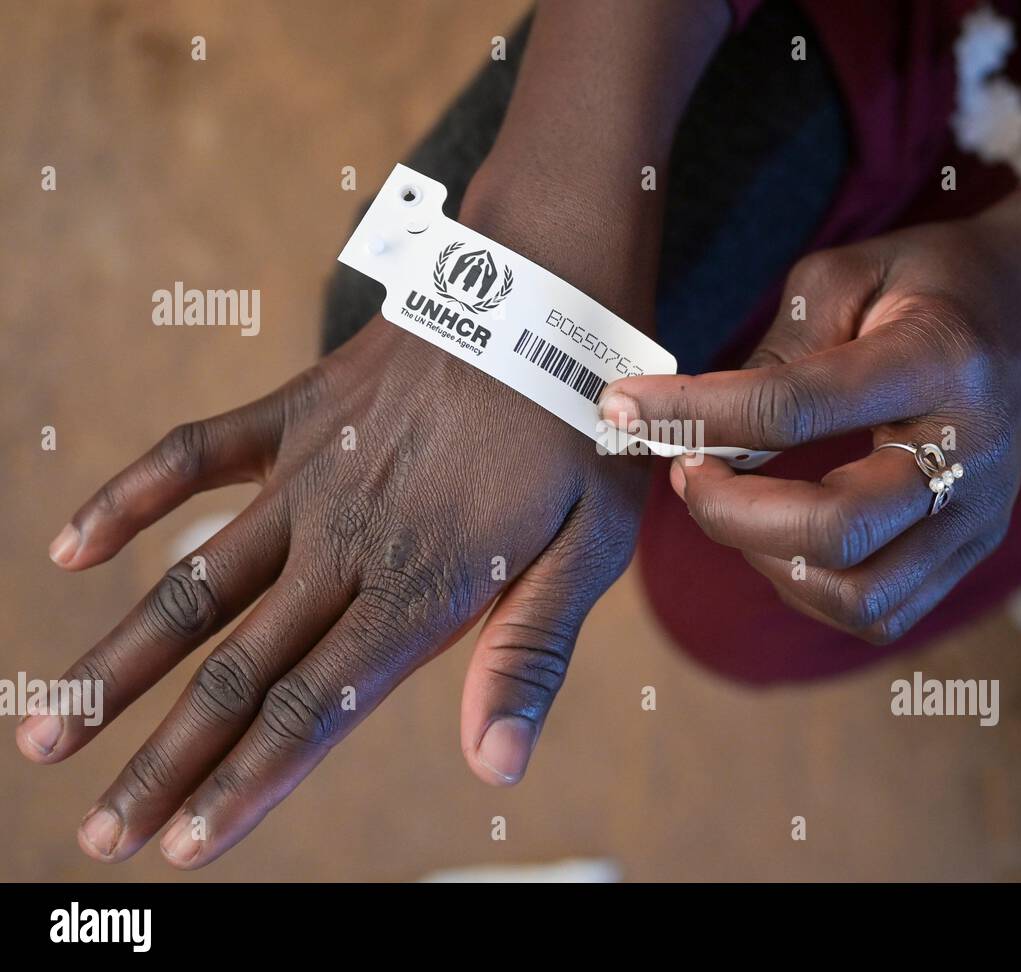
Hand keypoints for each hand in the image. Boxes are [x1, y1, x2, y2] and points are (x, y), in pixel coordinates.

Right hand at [18, 190, 649, 867]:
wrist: (544, 296)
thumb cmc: (578, 434)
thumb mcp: (589, 549)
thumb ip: (531, 651)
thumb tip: (496, 767)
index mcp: (422, 586)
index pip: (317, 709)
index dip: (248, 784)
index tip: (184, 847)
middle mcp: (347, 542)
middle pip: (239, 671)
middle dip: (163, 762)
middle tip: (98, 835)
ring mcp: (308, 476)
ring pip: (193, 585)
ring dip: (116, 663)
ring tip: (45, 731)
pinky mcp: (290, 416)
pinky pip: (191, 455)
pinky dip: (128, 497)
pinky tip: (71, 548)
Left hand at [601, 217, 1020, 643]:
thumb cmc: (928, 283)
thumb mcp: (844, 277)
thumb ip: (771, 352)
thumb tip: (692, 425)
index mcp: (939, 361)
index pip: (795, 407)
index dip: (693, 413)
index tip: (621, 406)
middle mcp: (971, 453)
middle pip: (835, 530)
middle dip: (729, 513)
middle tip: (686, 469)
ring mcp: (977, 516)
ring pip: (857, 595)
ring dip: (765, 561)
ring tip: (732, 503)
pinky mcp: (970, 552)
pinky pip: (877, 612)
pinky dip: (806, 589)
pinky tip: (776, 538)